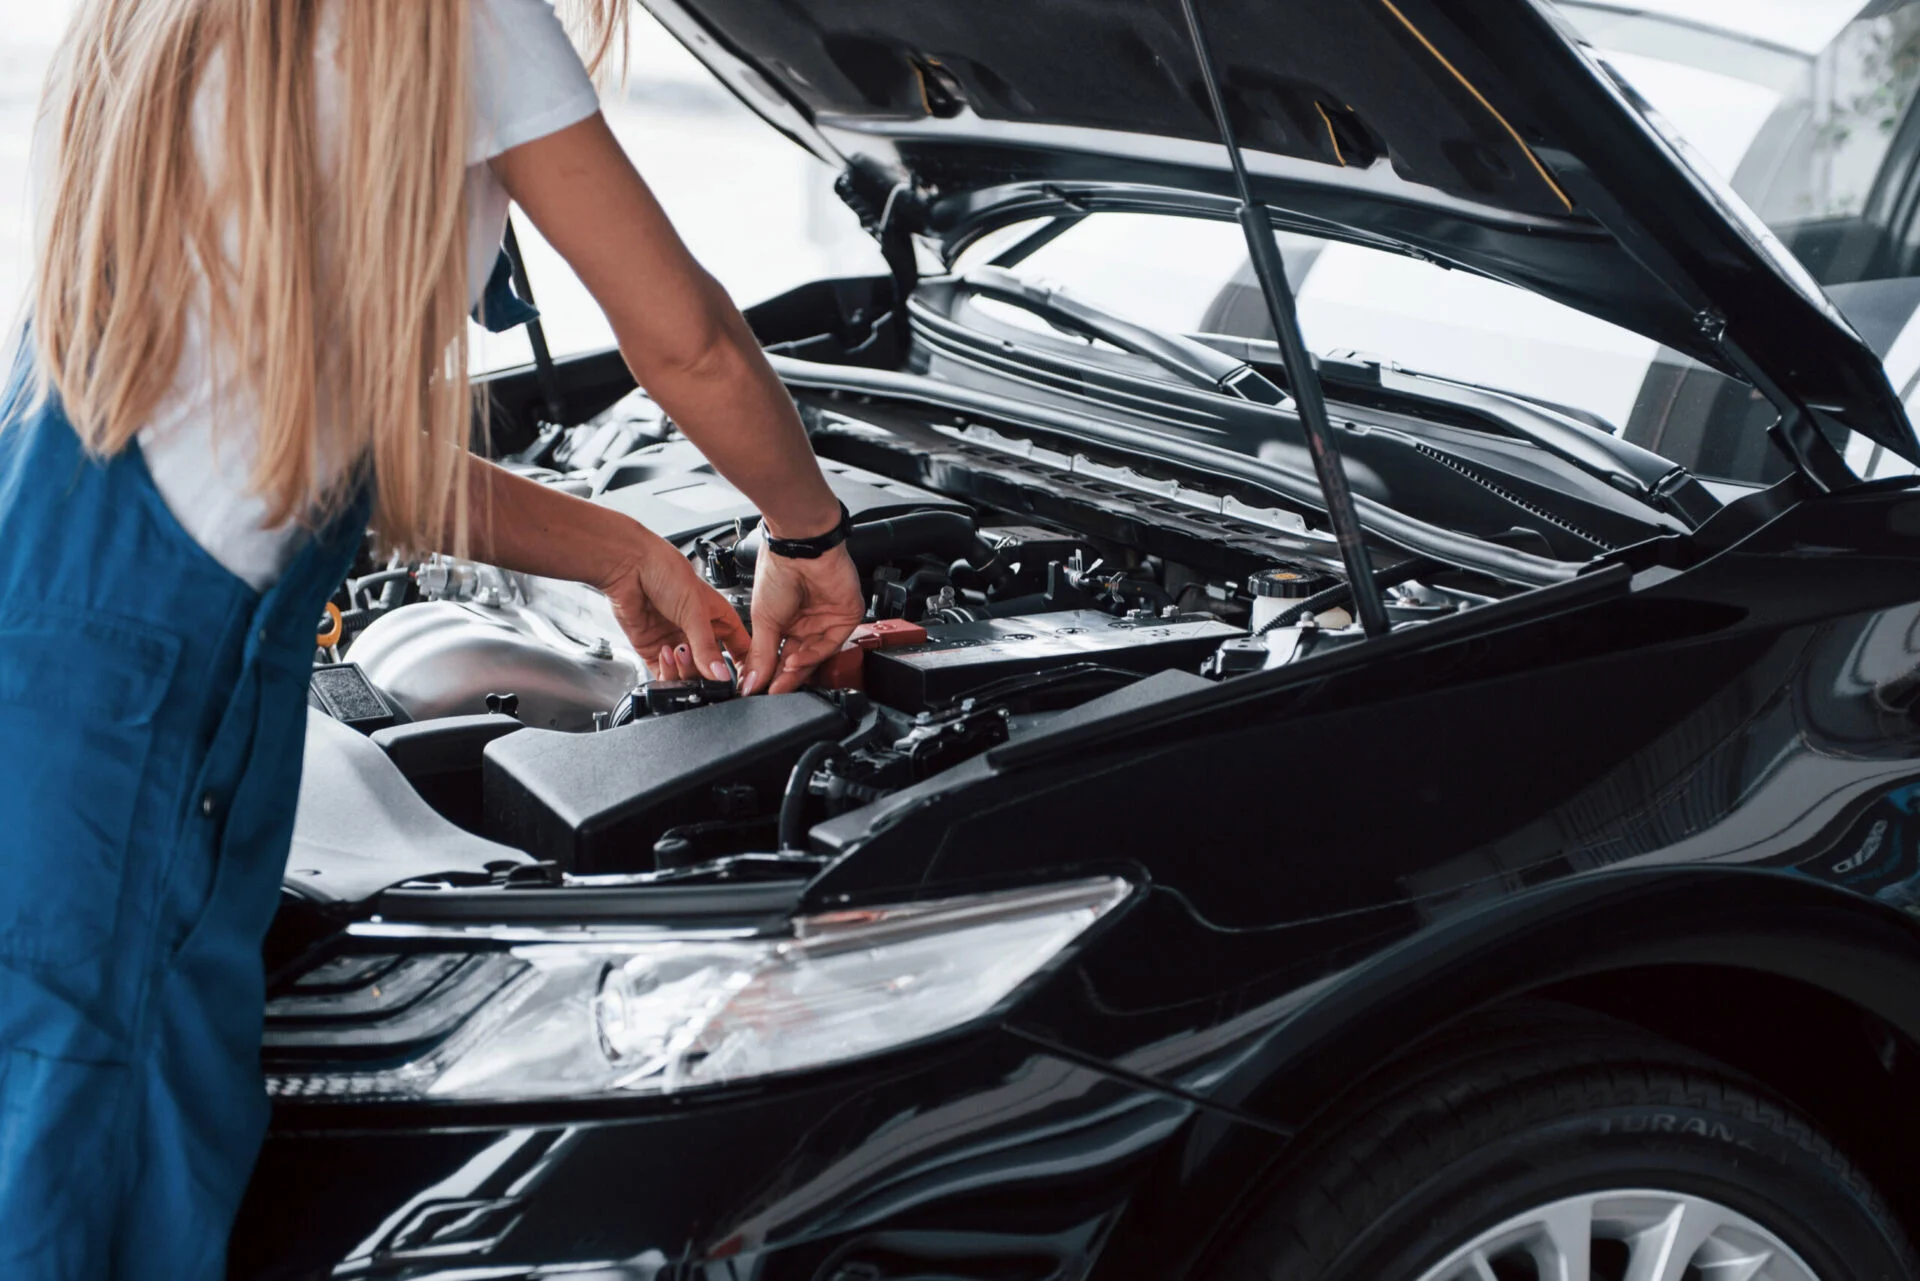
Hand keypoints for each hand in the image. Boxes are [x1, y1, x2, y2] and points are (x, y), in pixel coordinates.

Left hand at [593, 526, 750, 683]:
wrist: (629, 566)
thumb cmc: (665, 570)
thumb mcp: (695, 610)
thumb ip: (707, 647)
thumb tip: (720, 675)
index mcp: (718, 617)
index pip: (740, 648)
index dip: (744, 666)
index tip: (742, 680)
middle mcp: (699, 632)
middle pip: (712, 668)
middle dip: (707, 671)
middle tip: (703, 665)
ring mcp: (676, 642)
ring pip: (688, 675)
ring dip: (685, 670)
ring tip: (680, 652)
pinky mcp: (654, 650)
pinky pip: (665, 674)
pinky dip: (666, 672)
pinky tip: (665, 654)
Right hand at [742, 543, 864, 694]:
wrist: (799, 547)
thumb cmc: (777, 570)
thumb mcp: (763, 619)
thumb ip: (761, 654)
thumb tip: (748, 683)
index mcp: (785, 621)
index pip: (780, 656)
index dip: (770, 675)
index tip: (757, 692)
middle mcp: (807, 622)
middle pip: (799, 659)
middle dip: (784, 679)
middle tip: (771, 694)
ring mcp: (827, 620)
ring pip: (814, 656)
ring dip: (797, 670)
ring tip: (780, 680)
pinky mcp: (845, 618)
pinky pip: (830, 645)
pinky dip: (812, 655)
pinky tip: (796, 660)